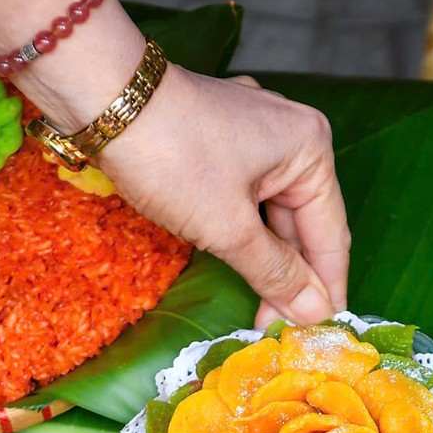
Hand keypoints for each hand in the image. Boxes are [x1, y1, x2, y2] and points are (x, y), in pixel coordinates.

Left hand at [99, 67, 348, 326]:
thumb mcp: (228, 227)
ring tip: (261, 307)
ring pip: (271, 210)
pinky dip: (242, 230)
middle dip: (291, 276)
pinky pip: (245, 193)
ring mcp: (252, 132)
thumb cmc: (172, 157)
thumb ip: (275, 273)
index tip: (320, 333)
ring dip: (266, 257)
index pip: (330, 233)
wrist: (103, 99)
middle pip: (301, 222)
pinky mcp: (218, 136)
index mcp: (309, 148)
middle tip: (281, 328)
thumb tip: (314, 312)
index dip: (326, 288)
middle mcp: (290, 134)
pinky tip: (238, 263)